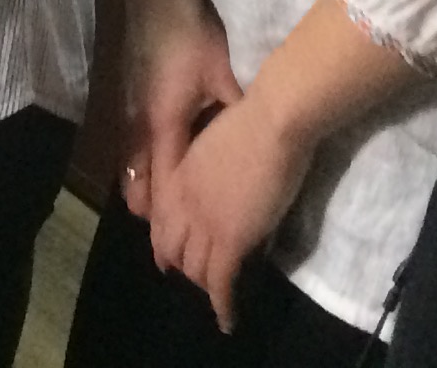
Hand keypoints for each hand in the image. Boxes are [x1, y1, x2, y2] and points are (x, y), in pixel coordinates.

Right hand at [122, 0, 241, 221]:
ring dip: (143, 191)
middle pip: (139, 182)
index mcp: (164, 124)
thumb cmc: (192, 35)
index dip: (171, 216)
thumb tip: (260, 140)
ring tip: (159, 218)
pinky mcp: (130, 100)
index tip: (179, 243)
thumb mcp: (223, 74)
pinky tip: (148, 176)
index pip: (165, 183)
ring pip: (130, 167)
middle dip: (153, 212)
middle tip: (170, 237)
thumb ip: (237, 111)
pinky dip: (138, 169)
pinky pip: (131, 148)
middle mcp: (140, 125)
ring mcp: (131, 112)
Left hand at [151, 93, 313, 335]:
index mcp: (181, 174)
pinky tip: (227, 319)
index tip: (170, 256)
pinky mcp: (230, 240)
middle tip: (196, 278)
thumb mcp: (220, 143)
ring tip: (216, 295)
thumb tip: (226, 185)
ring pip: (194, 268)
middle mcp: (184, 202)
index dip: (165, 242)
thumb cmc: (256, 117)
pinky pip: (220, 282)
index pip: (163, 221)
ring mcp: (205, 222)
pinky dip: (222, 305)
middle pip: (173, 248)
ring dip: (204, 285)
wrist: (274, 120)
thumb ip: (214, 169)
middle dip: (182, 266)